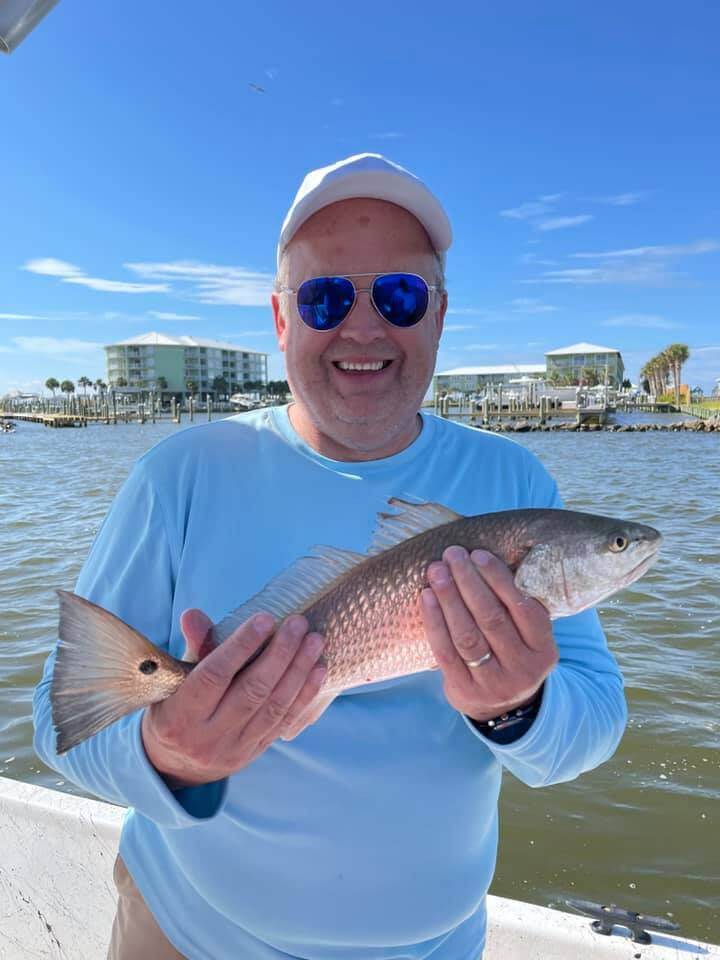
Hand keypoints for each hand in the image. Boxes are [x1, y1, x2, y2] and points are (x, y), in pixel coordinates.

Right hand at [141, 610, 325, 787]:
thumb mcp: (173, 680)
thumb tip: (193, 614)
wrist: (173, 764)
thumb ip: (192, 648)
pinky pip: (284, 722)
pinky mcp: (254, 753)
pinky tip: (318, 670)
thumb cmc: (173, 707)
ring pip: (273, 707)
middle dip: (280, 654)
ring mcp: (234, 749)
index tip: (265, 618)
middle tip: (298, 623)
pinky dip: (304, 695)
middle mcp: (208, 736)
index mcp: (180, 715)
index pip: (215, 675)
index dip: (241, 646)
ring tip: (314, 641)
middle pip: (252, 691)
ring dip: (298, 671)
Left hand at [421, 547, 557, 722]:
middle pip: (491, 619)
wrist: (505, 709)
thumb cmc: (513, 654)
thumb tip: (485, 559)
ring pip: (467, 635)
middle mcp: (522, 668)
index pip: (522, 608)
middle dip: (469, 582)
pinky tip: (426, 597)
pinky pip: (445, 652)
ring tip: (437, 571)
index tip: (479, 554)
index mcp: (543, 649)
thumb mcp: (529, 637)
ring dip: (449, 598)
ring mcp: (493, 683)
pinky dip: (434, 622)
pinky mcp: (464, 692)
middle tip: (452, 555)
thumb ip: (517, 607)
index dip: (499, 579)